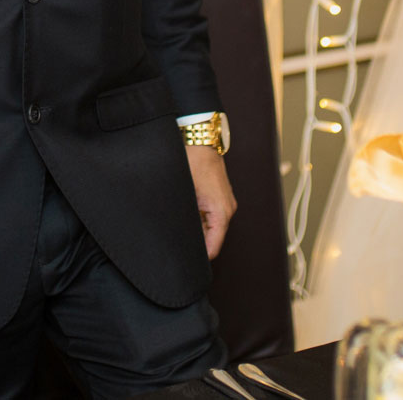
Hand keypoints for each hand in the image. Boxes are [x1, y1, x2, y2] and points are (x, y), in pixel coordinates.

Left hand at [185, 144, 236, 258]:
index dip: (198, 258)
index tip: (184, 264)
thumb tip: (177, 237)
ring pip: (210, 228)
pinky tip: (183, 216)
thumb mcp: (184, 193)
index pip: (212, 248)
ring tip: (177, 232)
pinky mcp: (219, 197)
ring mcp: (224, 203)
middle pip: (212, 239)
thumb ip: (185, 218)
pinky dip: (198, 221)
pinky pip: (210, 217)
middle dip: (195, 245)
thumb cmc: (192, 161)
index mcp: (221, 212)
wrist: (200, 139)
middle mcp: (227, 210)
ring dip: (196, 231)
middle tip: (175, 249)